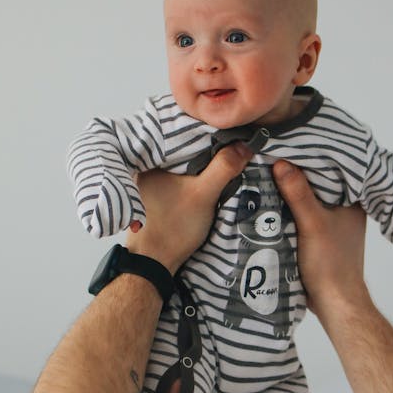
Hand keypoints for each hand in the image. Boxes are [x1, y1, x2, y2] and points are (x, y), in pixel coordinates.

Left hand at [125, 144, 250, 273]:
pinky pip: (179, 176)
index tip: (228, 131)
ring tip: (224, 156)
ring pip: (182, 163)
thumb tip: (245, 145)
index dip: (206, 132)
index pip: (181, 134)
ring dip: (200, 163)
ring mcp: (150, 182)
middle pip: (183, 148)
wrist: (154, 262)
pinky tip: (208, 176)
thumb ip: (223, 168)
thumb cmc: (173, 227)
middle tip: (231, 143)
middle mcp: (146, 167)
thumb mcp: (204, 194)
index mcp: (151, 160)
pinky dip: (193, 175)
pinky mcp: (156, 196)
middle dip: (205, 147)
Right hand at [272, 160, 367, 313]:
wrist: (334, 302)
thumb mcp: (312, 223)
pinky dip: (291, 208)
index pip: (330, 168)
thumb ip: (298, 193)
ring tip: (268, 172)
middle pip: (318, 182)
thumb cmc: (330, 264)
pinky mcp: (321, 235)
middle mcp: (346, 207)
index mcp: (353, 199)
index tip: (287, 145)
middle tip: (272, 156)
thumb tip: (281, 162)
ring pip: (310, 198)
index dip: (310, 156)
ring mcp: (334, 222)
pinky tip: (273, 200)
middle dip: (297, 172)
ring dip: (292, 191)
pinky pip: (304, 213)